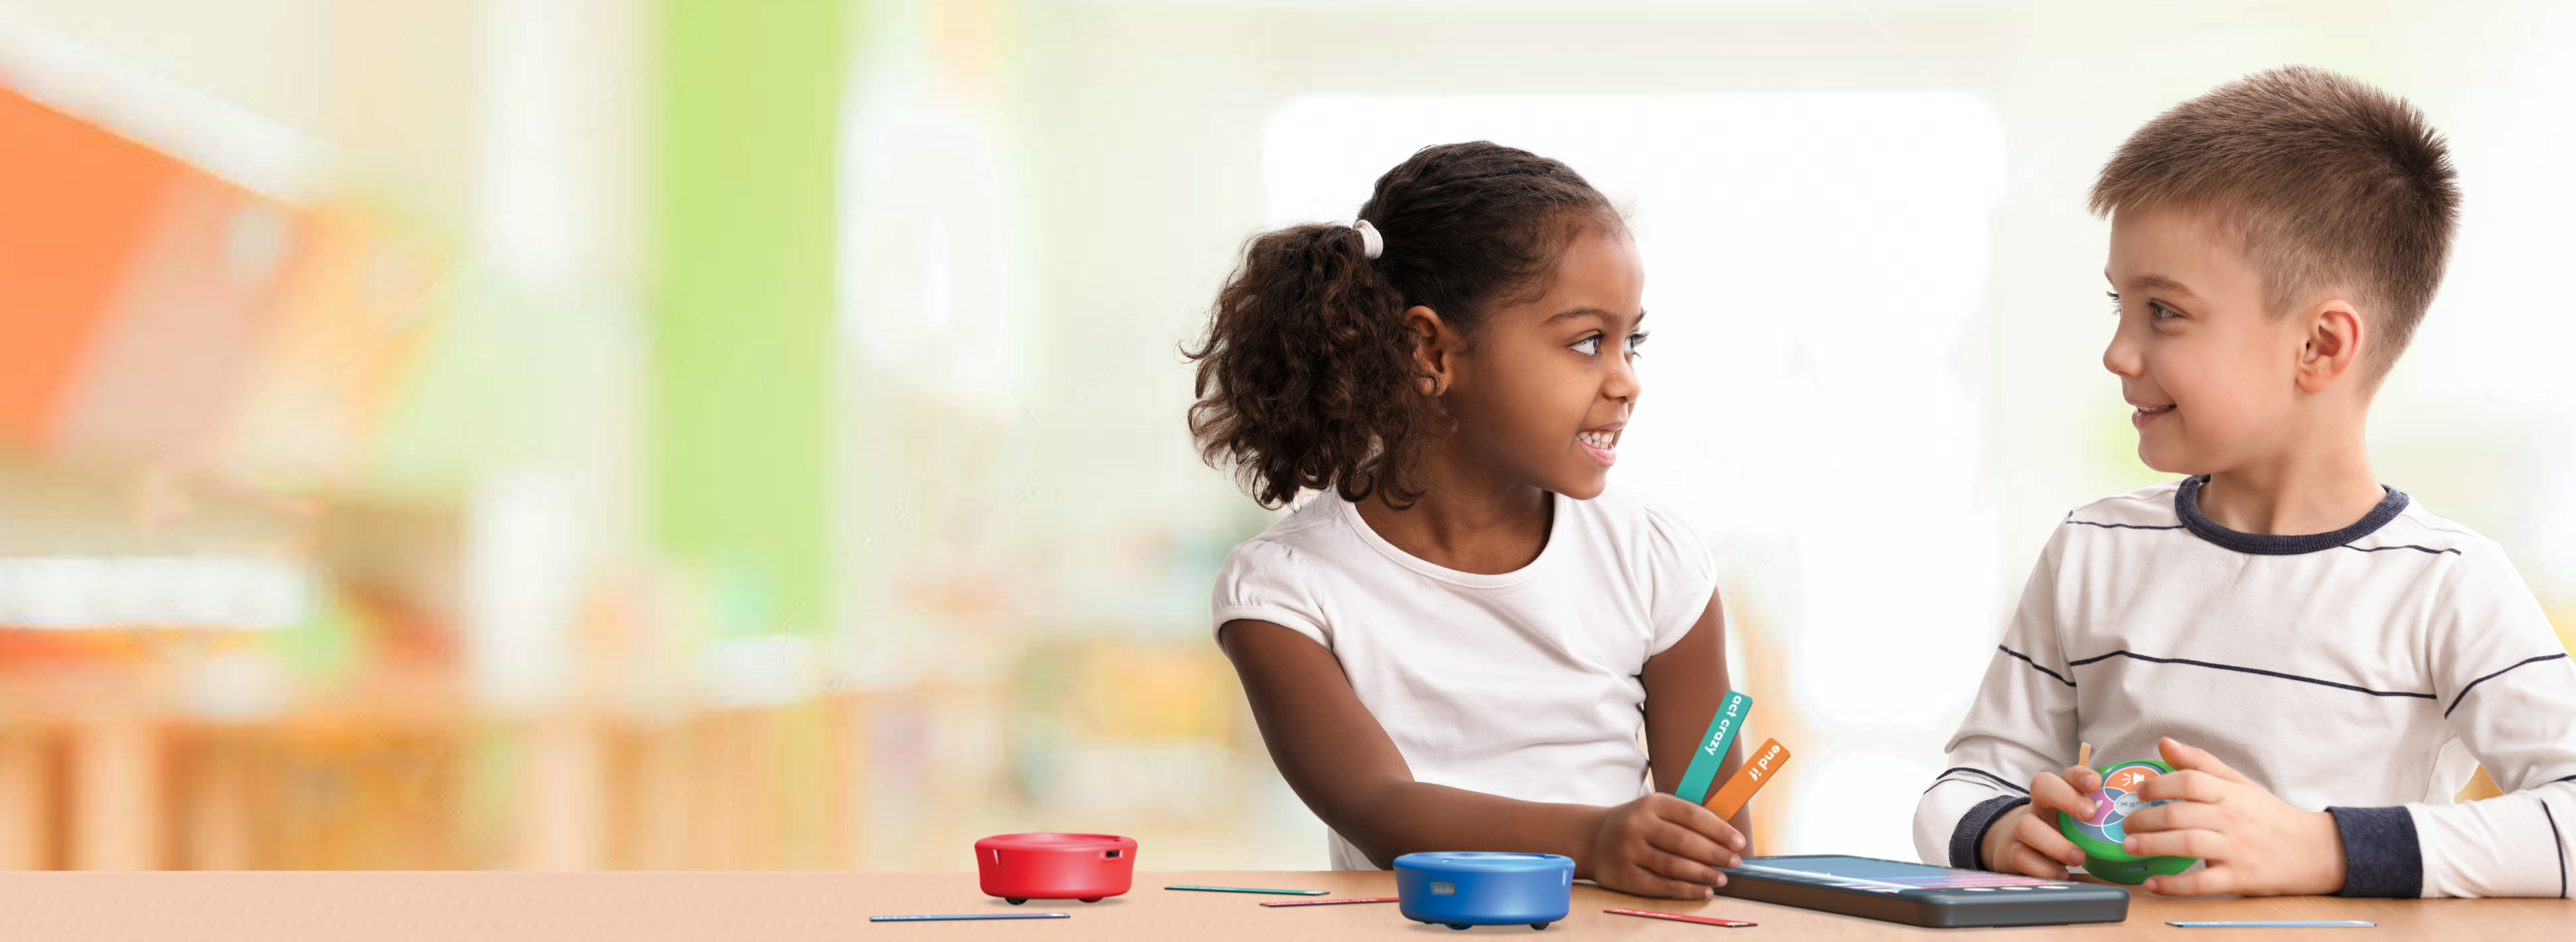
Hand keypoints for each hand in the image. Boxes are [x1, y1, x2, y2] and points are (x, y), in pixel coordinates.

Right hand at [1581, 793, 1745, 898]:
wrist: (1592, 837)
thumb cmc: (1636, 824)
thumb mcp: (1655, 809)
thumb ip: (1686, 818)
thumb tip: (1727, 838)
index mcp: (1652, 803)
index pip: (1692, 815)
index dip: (1718, 830)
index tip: (1738, 843)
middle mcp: (1638, 825)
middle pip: (1683, 841)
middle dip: (1714, 854)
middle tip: (1735, 862)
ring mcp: (1628, 851)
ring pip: (1673, 866)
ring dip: (1702, 874)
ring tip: (1721, 878)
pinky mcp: (1623, 875)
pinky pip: (1659, 885)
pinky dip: (1685, 890)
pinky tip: (1703, 891)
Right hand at [1981, 762, 2101, 877]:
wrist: (2014, 845)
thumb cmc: (2059, 832)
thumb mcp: (2077, 819)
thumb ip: (2105, 815)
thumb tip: (2150, 819)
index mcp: (2059, 794)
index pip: (2067, 775)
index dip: (2081, 776)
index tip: (2097, 783)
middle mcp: (2040, 806)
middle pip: (2041, 785)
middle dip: (2066, 797)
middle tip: (2089, 814)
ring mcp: (2022, 828)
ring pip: (2028, 826)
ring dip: (2056, 843)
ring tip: (2079, 857)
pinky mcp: (2012, 852)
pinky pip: (2021, 857)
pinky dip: (2043, 867)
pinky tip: (2061, 874)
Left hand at [2122, 737, 2346, 895]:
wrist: (2314, 851)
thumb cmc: (2270, 816)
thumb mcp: (2240, 783)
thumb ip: (2201, 763)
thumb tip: (2164, 743)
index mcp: (2230, 794)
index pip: (2188, 781)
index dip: (2157, 784)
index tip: (2139, 792)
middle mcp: (2232, 819)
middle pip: (2179, 814)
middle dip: (2144, 819)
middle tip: (2126, 825)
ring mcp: (2236, 849)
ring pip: (2187, 845)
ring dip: (2152, 846)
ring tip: (2130, 846)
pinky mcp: (2240, 878)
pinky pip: (2202, 882)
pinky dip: (2174, 885)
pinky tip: (2153, 883)